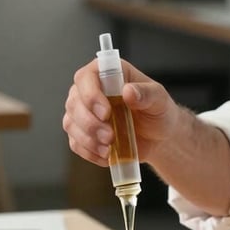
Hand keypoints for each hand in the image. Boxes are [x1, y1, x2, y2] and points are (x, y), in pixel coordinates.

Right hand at [63, 58, 179, 167]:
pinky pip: (75, 143)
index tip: (106, 113)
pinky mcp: (83, 133)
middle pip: (74, 102)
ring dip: (88, 139)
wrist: (159, 137)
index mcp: (109, 74)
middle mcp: (91, 90)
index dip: (91, 95)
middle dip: (90, 123)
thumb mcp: (159, 100)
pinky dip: (89, 152)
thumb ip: (147, 94)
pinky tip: (106, 155)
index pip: (86, 77)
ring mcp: (84, 112)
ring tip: (110, 148)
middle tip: (110, 136)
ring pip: (70, 124)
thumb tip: (128, 91)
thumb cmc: (158, 112)